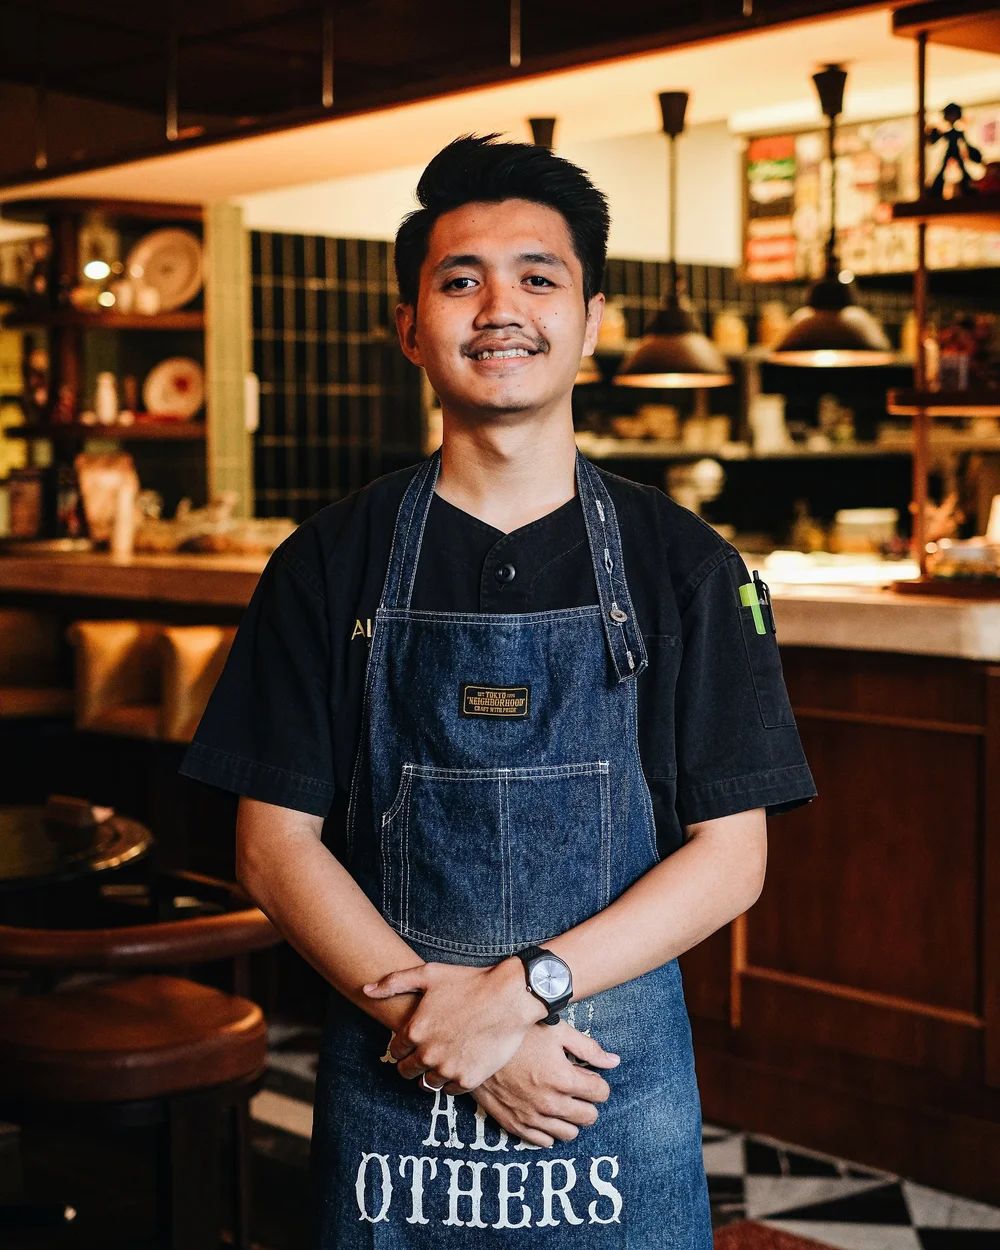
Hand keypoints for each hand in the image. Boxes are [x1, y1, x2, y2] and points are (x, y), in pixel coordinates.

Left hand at [363, 957, 543, 1093]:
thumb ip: (393, 982)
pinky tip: (458, 1065)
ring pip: (426, 1084)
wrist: (510, 997)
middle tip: (427, 1051)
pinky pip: (450, 1091)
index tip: (414, 1039)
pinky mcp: (467, 1079)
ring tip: (442, 1060)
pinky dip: (451, 1081)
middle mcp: (427, 1053)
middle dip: (413, 1062)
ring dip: (430, 1074)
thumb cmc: (469, 981)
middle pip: (407, 1071)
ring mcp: (447, 1069)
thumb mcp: (429, 973)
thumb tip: (365, 989)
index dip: (403, 1044)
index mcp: (414, 1030)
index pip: (395, 1050)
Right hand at [473, 1019, 620, 1147]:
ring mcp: (532, 1117)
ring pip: (569, 1133)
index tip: (588, 1075)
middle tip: (576, 1087)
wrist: (477, 1046)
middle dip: (587, 1101)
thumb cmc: (519, 1034)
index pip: (601, 1093)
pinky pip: (544, 1141)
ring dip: (571, 1118)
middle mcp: (550, 1103)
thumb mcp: (557, 1031)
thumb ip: (588, 1048)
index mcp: (563, 1079)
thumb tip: (614, 1062)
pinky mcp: (515, 1125)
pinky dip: (549, 1128)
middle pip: (588, 1117)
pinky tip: (545, 1110)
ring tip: (561, 1099)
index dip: (597, 1082)